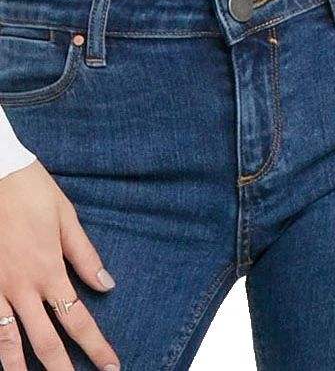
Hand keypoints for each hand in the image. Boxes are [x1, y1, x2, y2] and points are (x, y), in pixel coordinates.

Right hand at [0, 160, 119, 369]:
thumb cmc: (34, 194)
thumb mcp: (67, 220)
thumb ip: (85, 256)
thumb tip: (107, 286)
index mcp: (50, 270)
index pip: (78, 318)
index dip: (96, 346)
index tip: (111, 365)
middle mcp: (22, 287)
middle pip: (45, 341)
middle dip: (64, 369)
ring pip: (7, 342)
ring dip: (20, 369)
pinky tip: (1, 357)